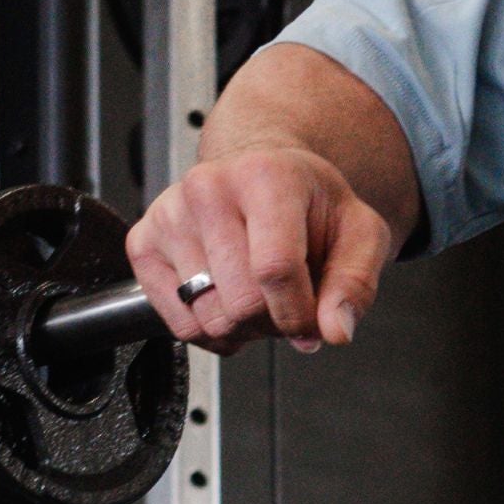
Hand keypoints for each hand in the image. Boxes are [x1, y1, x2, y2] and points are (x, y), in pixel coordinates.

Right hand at [126, 148, 393, 357]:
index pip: (275, 270)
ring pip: (208, 319)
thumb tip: (335, 330)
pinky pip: (178, 323)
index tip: (311, 321)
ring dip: (243, 328)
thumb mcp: (359, 233)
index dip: (298, 314)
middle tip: (285, 302)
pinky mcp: (143, 242)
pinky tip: (228, 301)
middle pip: (240, 302)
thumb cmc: (308, 203)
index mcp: (265, 177)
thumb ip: (356, 282)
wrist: (261, 174)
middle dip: (273, 322)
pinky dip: (210, 330)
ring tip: (257, 296)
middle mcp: (208, 188)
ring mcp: (169, 214)